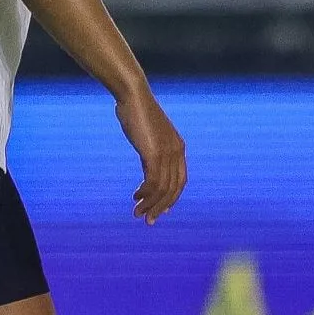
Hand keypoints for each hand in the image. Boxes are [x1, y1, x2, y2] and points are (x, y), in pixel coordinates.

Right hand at [116, 88, 185, 223]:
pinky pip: (153, 182)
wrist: (133, 94)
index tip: (159, 210)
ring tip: (138, 214)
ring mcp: (167, 153)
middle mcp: (177, 152)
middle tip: (147, 219)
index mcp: (178, 147)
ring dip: (151, 204)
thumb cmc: (135, 109)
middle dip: (161, 207)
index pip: (180, 181)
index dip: (171, 198)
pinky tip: (136, 197)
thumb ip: (150, 146)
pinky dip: (146, 194)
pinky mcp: (154, 153)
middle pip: (174, 189)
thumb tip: (147, 156)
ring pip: (163, 189)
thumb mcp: (147, 132)